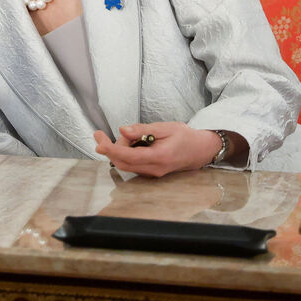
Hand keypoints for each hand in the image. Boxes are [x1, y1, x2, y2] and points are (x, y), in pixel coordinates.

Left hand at [93, 122, 219, 177]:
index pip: (128, 156)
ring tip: (127, 136)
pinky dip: (125, 154)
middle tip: (101, 134)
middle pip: (122, 162)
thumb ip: (143, 130)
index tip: (98, 141)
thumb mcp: (165, 128)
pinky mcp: (151, 172)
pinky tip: (131, 143)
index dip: (110, 149)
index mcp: (159, 157)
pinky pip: (132, 165)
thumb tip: (123, 130)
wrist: (201, 150)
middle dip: (109, 149)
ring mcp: (152, 173)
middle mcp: (154, 169)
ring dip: (118, 151)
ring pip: (126, 164)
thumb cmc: (185, 137)